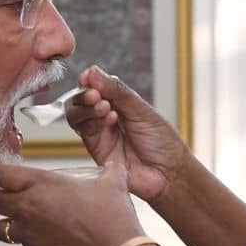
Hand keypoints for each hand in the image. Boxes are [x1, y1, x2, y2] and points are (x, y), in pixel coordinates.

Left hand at [0, 161, 144, 245]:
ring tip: (18, 220)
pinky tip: (44, 238)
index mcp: (42, 184)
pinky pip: (22, 244)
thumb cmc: (114, 218)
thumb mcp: (113, 185)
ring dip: (5, 222)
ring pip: (1, 227)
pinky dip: (27, 240)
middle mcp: (29, 207)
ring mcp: (29, 234)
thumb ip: (109, 171)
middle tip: (1, 194)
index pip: (0, 174)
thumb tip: (114, 164)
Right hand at [66, 66, 194, 202]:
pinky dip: (92, 121)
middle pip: (81, 100)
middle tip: (97, 96)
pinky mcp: (96, 149)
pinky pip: (83, 131)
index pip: (96, 86)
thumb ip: (117, 91)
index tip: (89, 77)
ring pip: (76, 114)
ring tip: (106, 108)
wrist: (168, 173)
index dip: (90, 81)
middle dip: (86, 94)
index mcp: (120, 104)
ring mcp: (100, 133)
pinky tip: (110, 120)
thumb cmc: (162, 142)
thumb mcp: (142, 110)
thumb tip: (92, 71)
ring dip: (87, 107)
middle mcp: (106, 117)